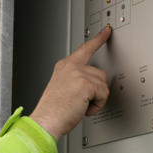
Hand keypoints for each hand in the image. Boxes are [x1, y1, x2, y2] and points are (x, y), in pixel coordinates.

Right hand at [29, 25, 111, 140]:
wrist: (45, 121)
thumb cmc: (52, 111)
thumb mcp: (62, 88)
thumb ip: (76, 80)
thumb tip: (93, 85)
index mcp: (64, 66)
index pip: (85, 49)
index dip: (98, 39)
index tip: (106, 31)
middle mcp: (71, 66)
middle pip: (100, 73)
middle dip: (95, 90)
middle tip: (80, 101)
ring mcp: (78, 73)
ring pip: (103, 84)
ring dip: (96, 99)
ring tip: (79, 105)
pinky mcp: (85, 83)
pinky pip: (103, 94)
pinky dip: (97, 105)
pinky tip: (83, 109)